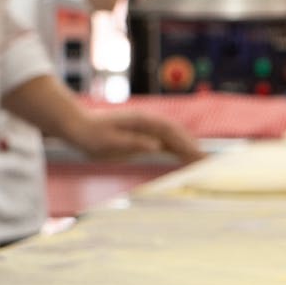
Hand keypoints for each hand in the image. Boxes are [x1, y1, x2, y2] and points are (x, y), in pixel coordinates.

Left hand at [69, 111, 202, 162]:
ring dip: (187, 150)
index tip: (196, 154)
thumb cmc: (91, 134)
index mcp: (142, 121)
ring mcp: (147, 130)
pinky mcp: (143, 138)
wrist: (78, 127)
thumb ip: (133, 143)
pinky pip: (165, 145)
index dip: (185, 142)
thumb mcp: (109, 141)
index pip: (170, 131)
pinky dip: (178, 152)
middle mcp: (148, 124)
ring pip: (173, 140)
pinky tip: (186, 160)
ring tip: (202, 163)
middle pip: (177, 134)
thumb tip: (156, 146)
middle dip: (192, 147)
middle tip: (207, 162)